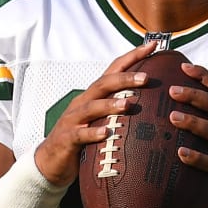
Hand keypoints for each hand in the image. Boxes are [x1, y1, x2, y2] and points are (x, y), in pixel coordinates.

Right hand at [31, 40, 154, 184]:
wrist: (51, 162)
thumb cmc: (84, 139)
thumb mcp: (103, 120)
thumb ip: (121, 110)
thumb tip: (156, 103)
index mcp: (95, 96)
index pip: (114, 70)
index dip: (132, 56)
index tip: (153, 45)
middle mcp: (83, 102)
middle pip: (104, 84)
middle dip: (125, 78)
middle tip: (146, 78)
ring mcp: (73, 119)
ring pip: (92, 107)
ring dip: (111, 104)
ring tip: (129, 104)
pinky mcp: (67, 138)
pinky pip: (81, 134)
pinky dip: (93, 133)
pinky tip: (107, 133)